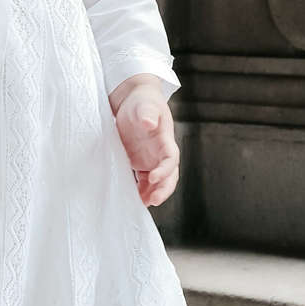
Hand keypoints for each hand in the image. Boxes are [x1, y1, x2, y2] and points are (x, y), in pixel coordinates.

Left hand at [109, 77, 178, 208]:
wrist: (135, 102)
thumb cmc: (143, 102)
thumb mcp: (145, 105)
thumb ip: (148, 113)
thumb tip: (149, 123)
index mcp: (166, 140)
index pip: (171, 159)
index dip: (165, 170)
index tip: (153, 178)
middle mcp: (161, 153)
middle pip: (169, 176)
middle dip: (163, 190)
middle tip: (152, 201)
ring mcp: (152, 160)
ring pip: (158, 183)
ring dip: (152, 194)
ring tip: (141, 204)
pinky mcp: (140, 163)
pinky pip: (144, 181)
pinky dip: (141, 191)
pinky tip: (133, 199)